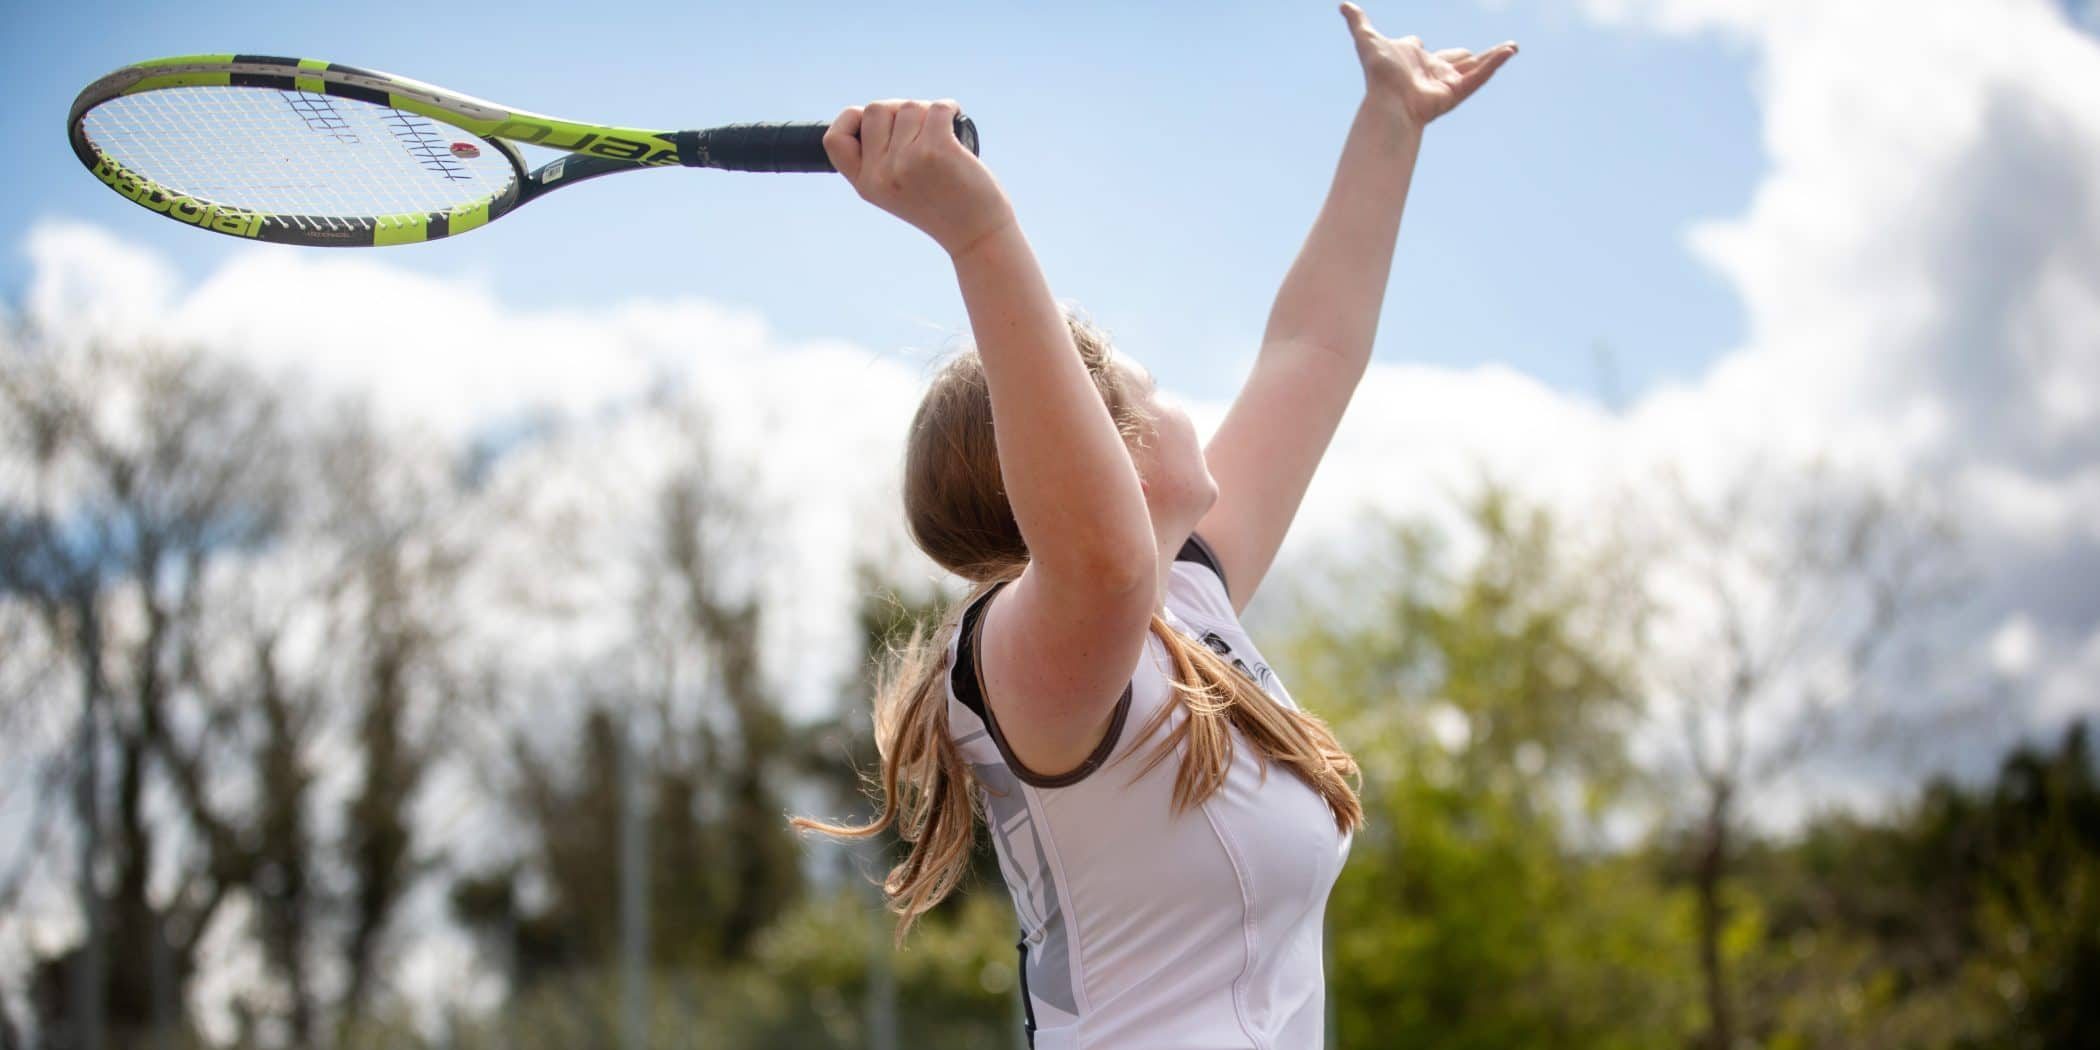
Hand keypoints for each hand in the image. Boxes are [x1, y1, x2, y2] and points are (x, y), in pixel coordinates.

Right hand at [824, 99, 1015, 258]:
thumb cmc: (942, 205)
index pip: (835, 139)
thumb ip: (880, 159)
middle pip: (876, 109)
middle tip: (921, 130)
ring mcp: (907, 162)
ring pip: (909, 106)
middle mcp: (881, 175)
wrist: (977, 234)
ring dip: (928, 113)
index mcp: (865, 185)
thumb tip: (882, 108)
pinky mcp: (937, 151)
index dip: (851, 119)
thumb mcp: (896, 189)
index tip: (874, 122)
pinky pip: (938, 107)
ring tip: (943, 139)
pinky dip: (949, 108)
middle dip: (899, 110)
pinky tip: (956, 120)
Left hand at [1339, 2, 1516, 129]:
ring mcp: (1446, 82)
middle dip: (1469, 56)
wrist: (1388, 99)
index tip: (1417, 43)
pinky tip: (1510, 51)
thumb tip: (1343, 5)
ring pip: (1475, 67)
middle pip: (1455, 60)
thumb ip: (1358, 22)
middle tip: (1483, 52)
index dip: (1417, 45)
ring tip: (1512, 47)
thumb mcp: (1367, 39)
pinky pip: (1481, 75)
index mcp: (1414, 59)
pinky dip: (1496, 62)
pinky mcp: (1457, 92)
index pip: (1421, 49)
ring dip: (1494, 56)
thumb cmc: (1378, 72)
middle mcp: (1432, 71)